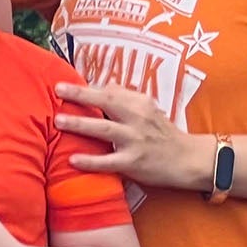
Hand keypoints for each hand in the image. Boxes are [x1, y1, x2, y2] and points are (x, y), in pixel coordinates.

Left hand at [54, 82, 215, 192]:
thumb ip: (126, 97)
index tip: (63, 84)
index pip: (109, 91)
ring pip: (104, 129)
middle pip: (106, 102)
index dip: (85, 88)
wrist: (188, 159)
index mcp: (139, 103)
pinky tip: (73, 159)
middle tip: (58, 90)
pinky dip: (90, 161)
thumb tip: (104, 85)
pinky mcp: (134, 162)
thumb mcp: (148, 108)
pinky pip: (108, 161)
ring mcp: (135, 141)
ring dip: (80, 124)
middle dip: (80, 95)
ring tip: (58, 121)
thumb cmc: (163, 133)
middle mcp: (137, 118)